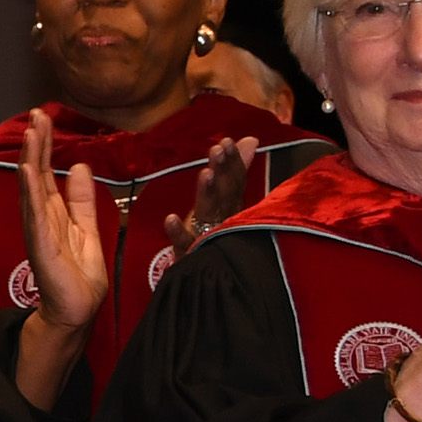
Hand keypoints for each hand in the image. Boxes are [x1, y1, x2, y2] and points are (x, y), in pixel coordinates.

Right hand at [12, 109, 107, 408]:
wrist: (78, 310)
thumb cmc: (81, 275)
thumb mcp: (89, 228)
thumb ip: (84, 200)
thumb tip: (81, 167)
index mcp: (54, 212)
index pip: (48, 171)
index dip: (46, 144)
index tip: (43, 117)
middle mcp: (42, 217)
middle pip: (38, 172)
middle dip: (37, 143)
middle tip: (35, 113)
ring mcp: (39, 230)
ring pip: (33, 187)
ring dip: (31, 159)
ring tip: (30, 133)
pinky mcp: (42, 245)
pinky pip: (35, 214)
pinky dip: (30, 191)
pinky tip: (28, 170)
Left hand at [167, 137, 262, 257]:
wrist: (209, 282)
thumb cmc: (213, 235)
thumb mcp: (222, 202)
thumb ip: (234, 171)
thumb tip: (251, 139)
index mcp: (230, 209)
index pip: (236, 183)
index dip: (232, 161)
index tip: (227, 140)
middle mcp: (222, 222)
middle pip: (225, 195)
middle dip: (222, 170)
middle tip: (218, 149)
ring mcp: (207, 240)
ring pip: (208, 215)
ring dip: (207, 194)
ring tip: (205, 174)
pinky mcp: (189, 257)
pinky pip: (183, 244)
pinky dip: (178, 232)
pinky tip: (170, 219)